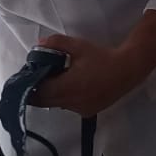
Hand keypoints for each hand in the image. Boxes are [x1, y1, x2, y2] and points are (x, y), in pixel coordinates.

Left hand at [27, 34, 143, 116]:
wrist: (128, 69)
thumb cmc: (101, 57)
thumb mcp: (78, 45)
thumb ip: (56, 44)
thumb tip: (38, 45)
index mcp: (67, 88)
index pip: (38, 93)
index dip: (29, 85)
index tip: (27, 76)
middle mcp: (71, 103)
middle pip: (44, 102)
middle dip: (37, 91)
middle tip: (36, 77)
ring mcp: (80, 109)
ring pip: (56, 105)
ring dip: (51, 95)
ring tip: (54, 78)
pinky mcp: (88, 112)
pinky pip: (69, 106)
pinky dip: (64, 97)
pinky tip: (70, 85)